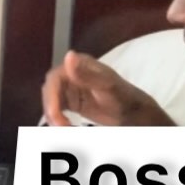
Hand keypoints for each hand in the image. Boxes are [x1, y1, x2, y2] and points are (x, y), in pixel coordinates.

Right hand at [41, 51, 174, 127]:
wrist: (133, 112)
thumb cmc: (123, 96)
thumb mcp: (106, 85)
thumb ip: (86, 74)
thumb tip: (69, 55)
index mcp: (79, 64)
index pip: (55, 78)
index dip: (51, 96)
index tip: (55, 114)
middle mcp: (72, 73)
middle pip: (50, 91)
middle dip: (52, 109)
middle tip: (60, 126)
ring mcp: (71, 87)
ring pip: (52, 101)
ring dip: (54, 116)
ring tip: (64, 128)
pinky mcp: (71, 101)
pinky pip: (57, 109)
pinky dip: (58, 119)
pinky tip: (65, 127)